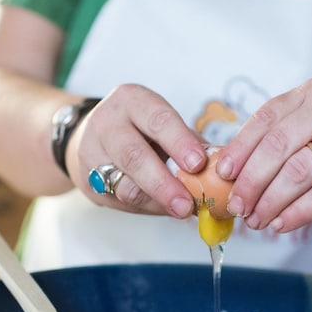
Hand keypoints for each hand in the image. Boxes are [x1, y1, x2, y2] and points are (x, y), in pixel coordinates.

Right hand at [66, 83, 207, 217]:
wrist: (88, 135)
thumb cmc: (139, 129)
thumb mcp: (162, 123)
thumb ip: (190, 143)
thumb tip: (222, 168)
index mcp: (132, 101)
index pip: (158, 120)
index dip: (180, 142)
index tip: (199, 164)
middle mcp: (107, 123)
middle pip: (134, 156)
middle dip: (164, 183)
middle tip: (187, 204)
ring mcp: (92, 153)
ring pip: (125, 185)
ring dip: (157, 201)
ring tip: (182, 210)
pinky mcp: (88, 182)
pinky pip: (121, 201)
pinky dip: (147, 207)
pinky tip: (163, 208)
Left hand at [216, 77, 311, 232]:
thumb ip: (278, 143)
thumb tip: (230, 174)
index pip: (265, 120)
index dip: (240, 149)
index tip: (222, 175)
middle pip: (278, 147)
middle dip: (251, 182)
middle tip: (237, 207)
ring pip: (298, 173)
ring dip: (271, 202)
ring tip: (257, 220)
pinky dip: (298, 212)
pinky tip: (281, 224)